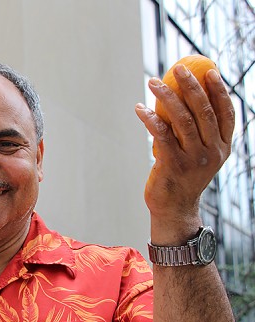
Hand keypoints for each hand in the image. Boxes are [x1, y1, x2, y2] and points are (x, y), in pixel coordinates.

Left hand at [135, 65, 233, 236]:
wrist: (173, 208)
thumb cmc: (183, 176)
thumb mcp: (199, 155)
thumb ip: (199, 133)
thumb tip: (184, 98)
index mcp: (223, 147)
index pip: (226, 113)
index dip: (219, 91)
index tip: (209, 71)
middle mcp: (213, 152)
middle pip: (204, 111)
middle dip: (191, 86)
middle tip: (178, 68)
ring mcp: (194, 159)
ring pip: (182, 120)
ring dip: (167, 97)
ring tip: (152, 83)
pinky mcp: (173, 164)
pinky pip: (162, 135)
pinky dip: (150, 119)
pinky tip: (140, 108)